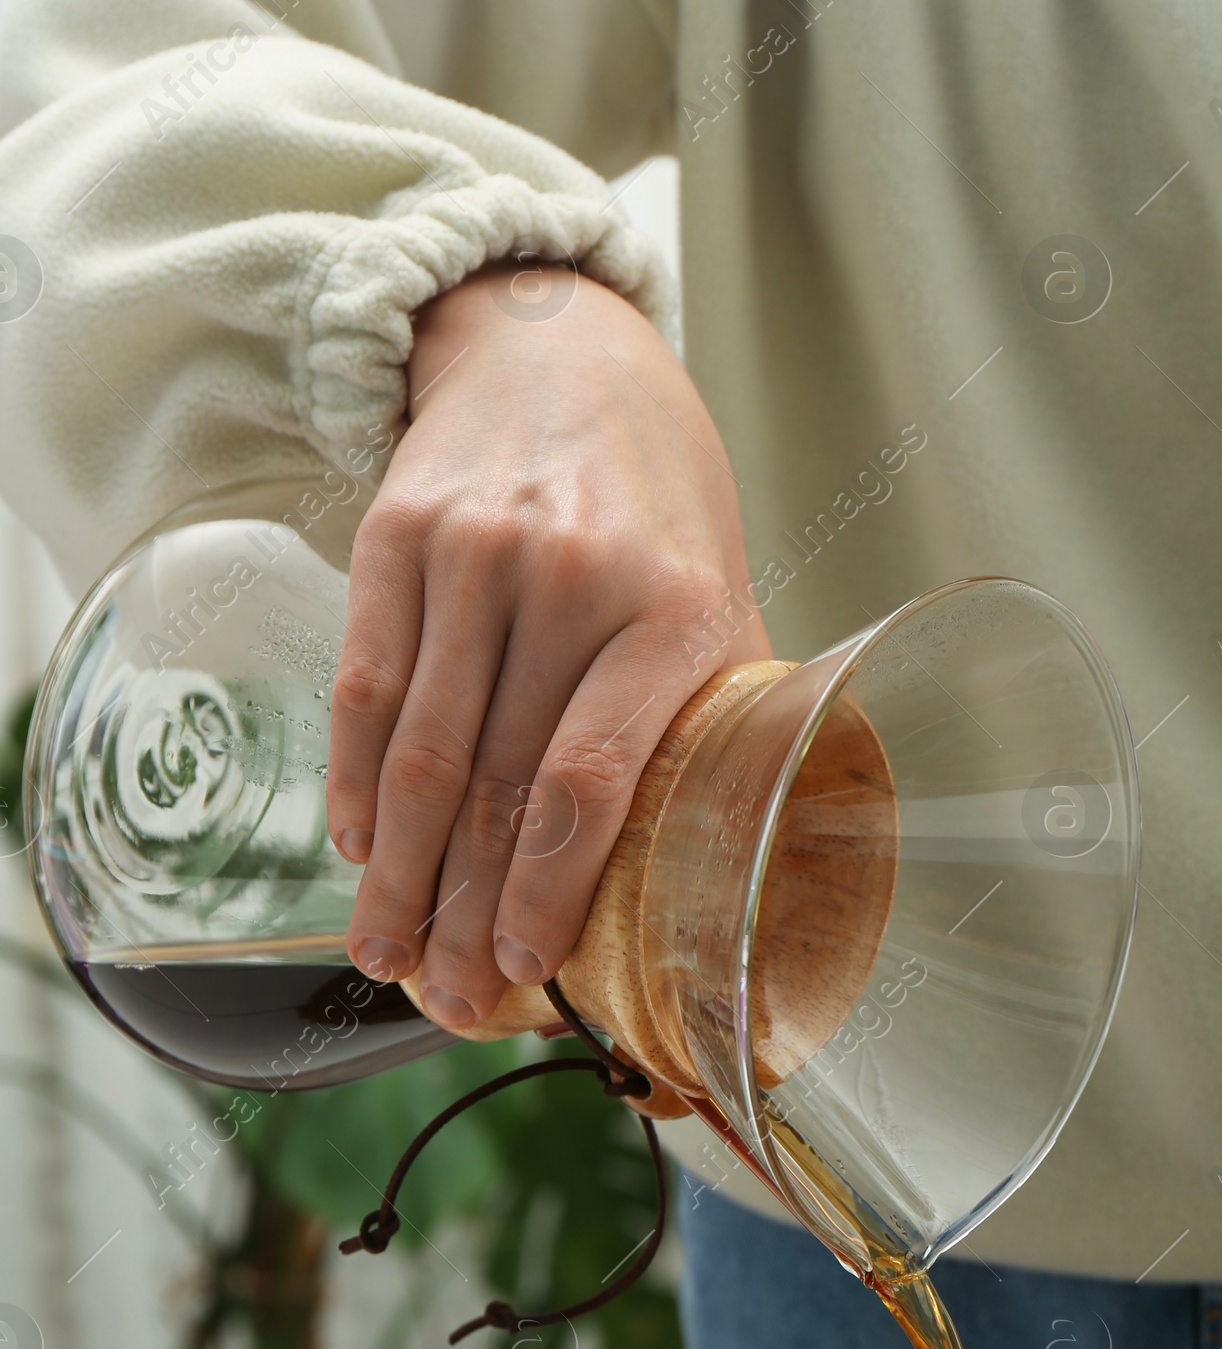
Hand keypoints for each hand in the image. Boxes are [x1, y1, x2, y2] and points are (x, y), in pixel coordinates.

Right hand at [326, 264, 769, 1025]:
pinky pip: (364, 686)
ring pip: (418, 753)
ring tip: (386, 955)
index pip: (589, 782)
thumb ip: (720, 720)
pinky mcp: (395, 535)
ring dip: (396, 874)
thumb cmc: (655, 502)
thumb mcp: (720, 594)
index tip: (525, 970)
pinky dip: (355, 783)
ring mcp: (473, 552)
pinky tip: (358, 849)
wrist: (560, 349)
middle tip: (448, 1000)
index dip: (546, 891)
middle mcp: (569, 578)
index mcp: (670, 610)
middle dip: (464, 912)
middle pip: (493, 786)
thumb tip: (739, 872)